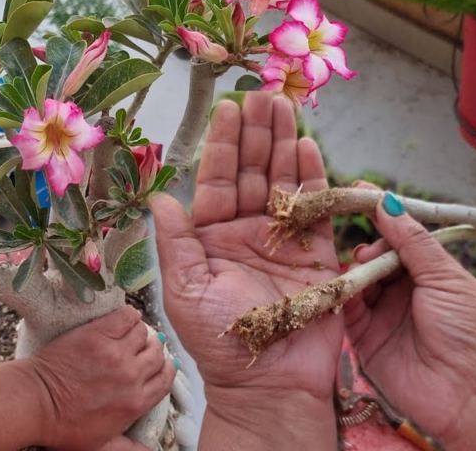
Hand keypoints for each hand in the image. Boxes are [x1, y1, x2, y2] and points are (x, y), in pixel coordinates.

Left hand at [27, 306, 175, 450]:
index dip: (164, 367)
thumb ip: (129, 449)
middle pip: (157, 353)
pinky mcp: (97, 335)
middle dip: (152, 349)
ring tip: (126, 335)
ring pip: (143, 333)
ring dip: (138, 332)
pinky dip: (128, 316)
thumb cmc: (62, 426)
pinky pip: (126, 317)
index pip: (166, 377)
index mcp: (136, 402)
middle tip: (139, 348)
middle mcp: (131, 376)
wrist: (33, 403)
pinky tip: (121, 320)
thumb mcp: (101, 447)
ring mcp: (115, 354)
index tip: (156, 363)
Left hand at [150, 92, 341, 447]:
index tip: (231, 108)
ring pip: (285, 181)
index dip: (225, 144)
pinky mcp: (317, 255)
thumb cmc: (220, 342)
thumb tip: (159, 197)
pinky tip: (308, 146)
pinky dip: (314, 177)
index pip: (218, 180)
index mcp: (212, 237)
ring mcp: (283, 241)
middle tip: (266, 92)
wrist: (268, 384)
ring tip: (288, 105)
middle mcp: (247, 232)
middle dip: (259, 132)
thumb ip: (175, 242)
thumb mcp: (184, 290)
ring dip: (285, 143)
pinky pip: (316, 208)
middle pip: (254, 171)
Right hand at [344, 182, 475, 448]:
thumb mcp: (446, 276)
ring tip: (354, 269)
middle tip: (366, 251)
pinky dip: (338, 298)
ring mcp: (382, 317)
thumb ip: (411, 240)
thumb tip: (387, 200)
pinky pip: (343, 314)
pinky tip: (337, 287)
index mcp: (429, 274)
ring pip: (354, 283)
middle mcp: (402, 293)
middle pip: (370, 258)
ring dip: (350, 272)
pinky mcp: (364, 342)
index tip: (356, 194)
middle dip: (364, 248)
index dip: (378, 218)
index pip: (396, 239)